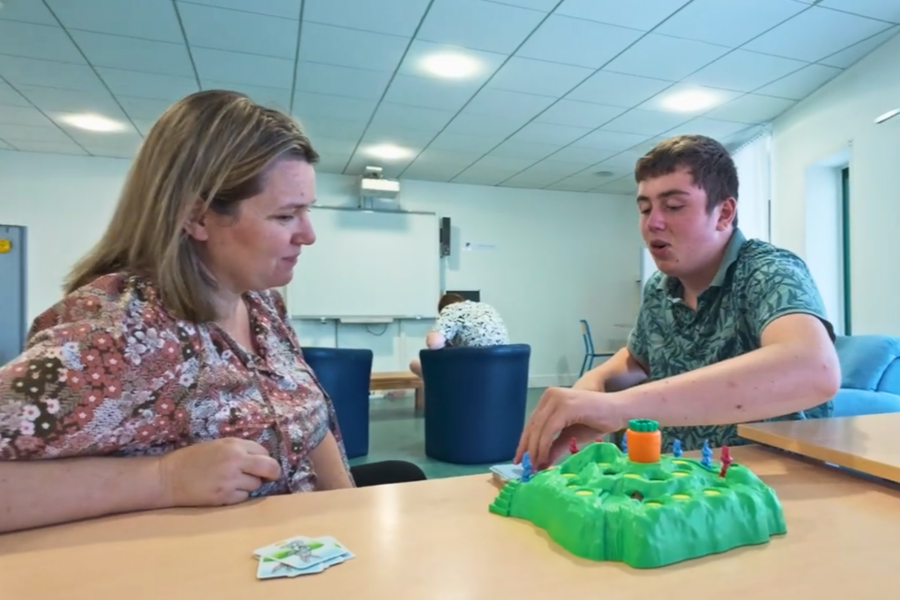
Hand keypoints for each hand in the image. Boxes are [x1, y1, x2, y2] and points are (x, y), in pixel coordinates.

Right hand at [158, 438, 281, 506]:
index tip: (260, 463)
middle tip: (269, 476)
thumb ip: (239, 450)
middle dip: (273, 473)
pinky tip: (225, 491)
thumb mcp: (217, 446)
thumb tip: (261, 459)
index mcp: (233, 445)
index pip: (263, 451)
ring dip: (250, 485)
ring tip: (233, 482)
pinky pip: (244, 498)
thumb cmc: (191, 459)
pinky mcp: (224, 497)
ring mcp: (230, 480)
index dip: (263, 458)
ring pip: (256, 485)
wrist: (168, 477)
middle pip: (270, 467)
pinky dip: (239, 496)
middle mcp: (235, 461)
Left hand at [515, 387, 625, 468]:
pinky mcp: (566, 406)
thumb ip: (554, 446)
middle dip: (527, 447)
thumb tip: (539, 463)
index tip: (520, 459)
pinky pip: (549, 429)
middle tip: (524, 466)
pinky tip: (543, 458)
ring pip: (539, 428)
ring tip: (534, 466)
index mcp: (550, 399)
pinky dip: (544, 445)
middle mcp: (551, 395)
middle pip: (533, 425)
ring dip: (535, 449)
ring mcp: (557, 399)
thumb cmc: (597, 421)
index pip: (532, 422)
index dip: (525, 442)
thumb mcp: (570, 437)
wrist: (619, 411)